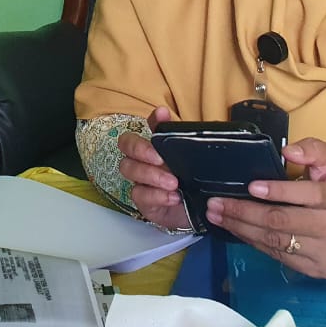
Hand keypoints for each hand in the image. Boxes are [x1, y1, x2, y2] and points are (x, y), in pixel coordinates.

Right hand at [117, 106, 192, 230]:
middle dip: (141, 149)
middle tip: (160, 158)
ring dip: (150, 174)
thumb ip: (190, 144)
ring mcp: (140, 179)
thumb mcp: (197, 163)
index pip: (150, 124)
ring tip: (173, 183)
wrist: (199, 212)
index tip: (163, 114)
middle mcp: (145, 159)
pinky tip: (173, 197)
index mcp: (159, 145)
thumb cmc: (194, 183)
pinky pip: (139, 194)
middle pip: (126, 144)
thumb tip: (193, 126)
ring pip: (129, 168)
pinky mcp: (142, 200)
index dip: (153, 118)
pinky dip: (156, 195)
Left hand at [203, 137, 325, 278]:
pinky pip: (277, 256)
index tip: (251, 187)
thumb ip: (313, 150)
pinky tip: (236, 229)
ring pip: (276, 241)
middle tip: (216, 203)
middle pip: (283, 221)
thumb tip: (288, 151)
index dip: (278, 192)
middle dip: (244, 211)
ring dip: (241, 227)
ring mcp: (325, 254)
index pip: (308, 195)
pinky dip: (252, 241)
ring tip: (217, 215)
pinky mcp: (316, 270)